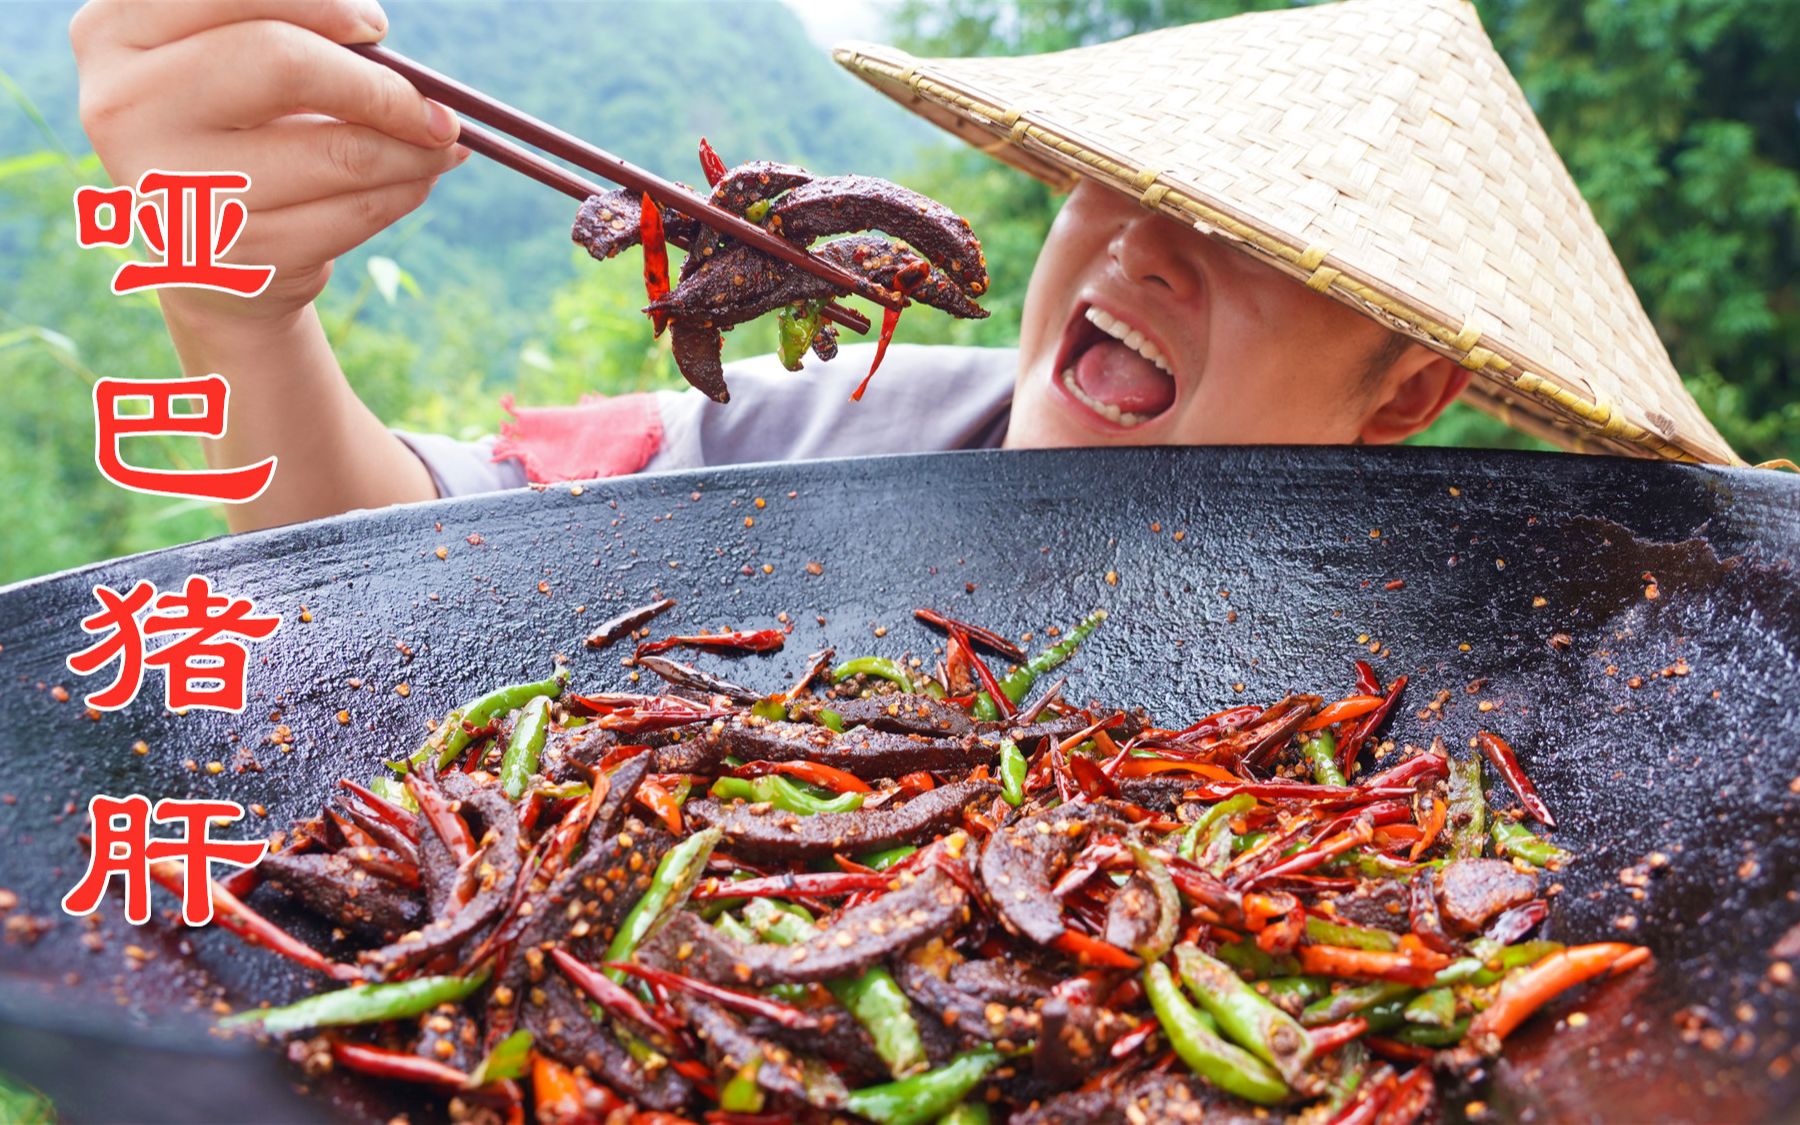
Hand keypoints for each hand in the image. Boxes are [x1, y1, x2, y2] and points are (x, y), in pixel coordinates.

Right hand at [70, 0, 465, 325]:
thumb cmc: (236, 128)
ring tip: (442, 143)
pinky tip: (417, 180)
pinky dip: (405, 191)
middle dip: (382, 86)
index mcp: (116, 33)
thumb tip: (387, 47)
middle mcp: (125, 106)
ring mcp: (175, 188)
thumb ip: (291, 33)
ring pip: (340, 151)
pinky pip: (354, 212)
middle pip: (281, 63)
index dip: (320, 7)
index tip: (374, 27)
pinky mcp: (233, 254)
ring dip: (415, 149)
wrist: (208, 249)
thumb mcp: (235, 64)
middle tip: (435, 106)